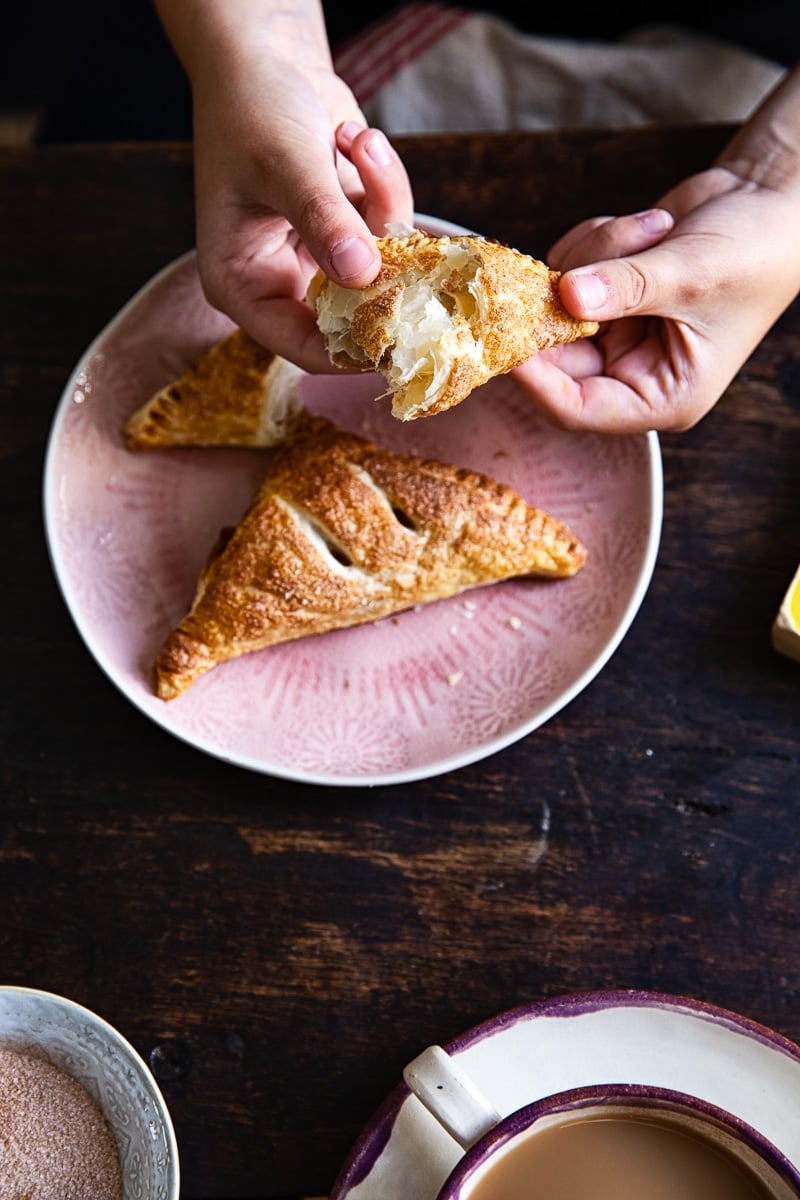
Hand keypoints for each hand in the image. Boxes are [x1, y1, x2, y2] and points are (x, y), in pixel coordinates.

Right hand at [155, 0, 413, 369]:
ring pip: (383, 269)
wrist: (266, 57)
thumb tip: (361, 273)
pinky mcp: (352, 231)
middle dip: (383, 273)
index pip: (301, 345)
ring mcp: (321, 257)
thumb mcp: (285, 164)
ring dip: (383, 204)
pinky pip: (391, 231)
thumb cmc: (251, 109)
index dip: (352, 349)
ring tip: (355, 142)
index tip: (400, 334)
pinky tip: (356, 139)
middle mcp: (282, 281)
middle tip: (403, 238)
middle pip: (352, 315)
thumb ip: (325, 220)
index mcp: (243, 284)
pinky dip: (386, 184)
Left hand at [512, 66, 799, 433]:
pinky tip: (645, 226)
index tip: (509, 339)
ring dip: (592, 256)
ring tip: (650, 228)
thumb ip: (626, 287)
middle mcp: (633, 372)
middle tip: (547, 266)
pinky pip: (568, 272)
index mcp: (661, 396)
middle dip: (558, 304)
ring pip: (558, 305)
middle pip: (556, 357)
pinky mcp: (606, 295)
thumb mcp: (691, 273)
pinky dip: (594, 242)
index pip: (578, 409)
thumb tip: (565, 294)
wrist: (773, 201)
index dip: (538, 380)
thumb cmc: (755, 251)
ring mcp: (616, 332)